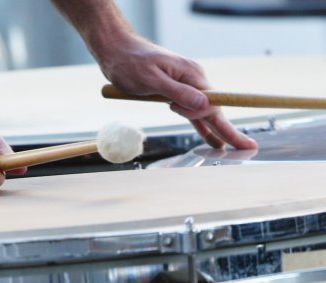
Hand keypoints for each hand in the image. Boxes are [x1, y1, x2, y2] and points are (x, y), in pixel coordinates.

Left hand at [99, 36, 256, 149]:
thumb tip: (205, 106)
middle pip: (213, 109)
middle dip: (228, 130)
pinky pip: (192, 112)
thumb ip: (178, 93)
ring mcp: (184, 85)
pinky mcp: (174, 92)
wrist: (117, 51)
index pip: (212, 103)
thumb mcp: (152, 80)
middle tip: (248, 148)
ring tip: (231, 148)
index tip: (237, 140)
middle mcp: (193, 79)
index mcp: (191, 74)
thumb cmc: (130, 63)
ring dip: (216, 130)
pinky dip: (201, 125)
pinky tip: (210, 138)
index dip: (223, 123)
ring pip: (204, 112)